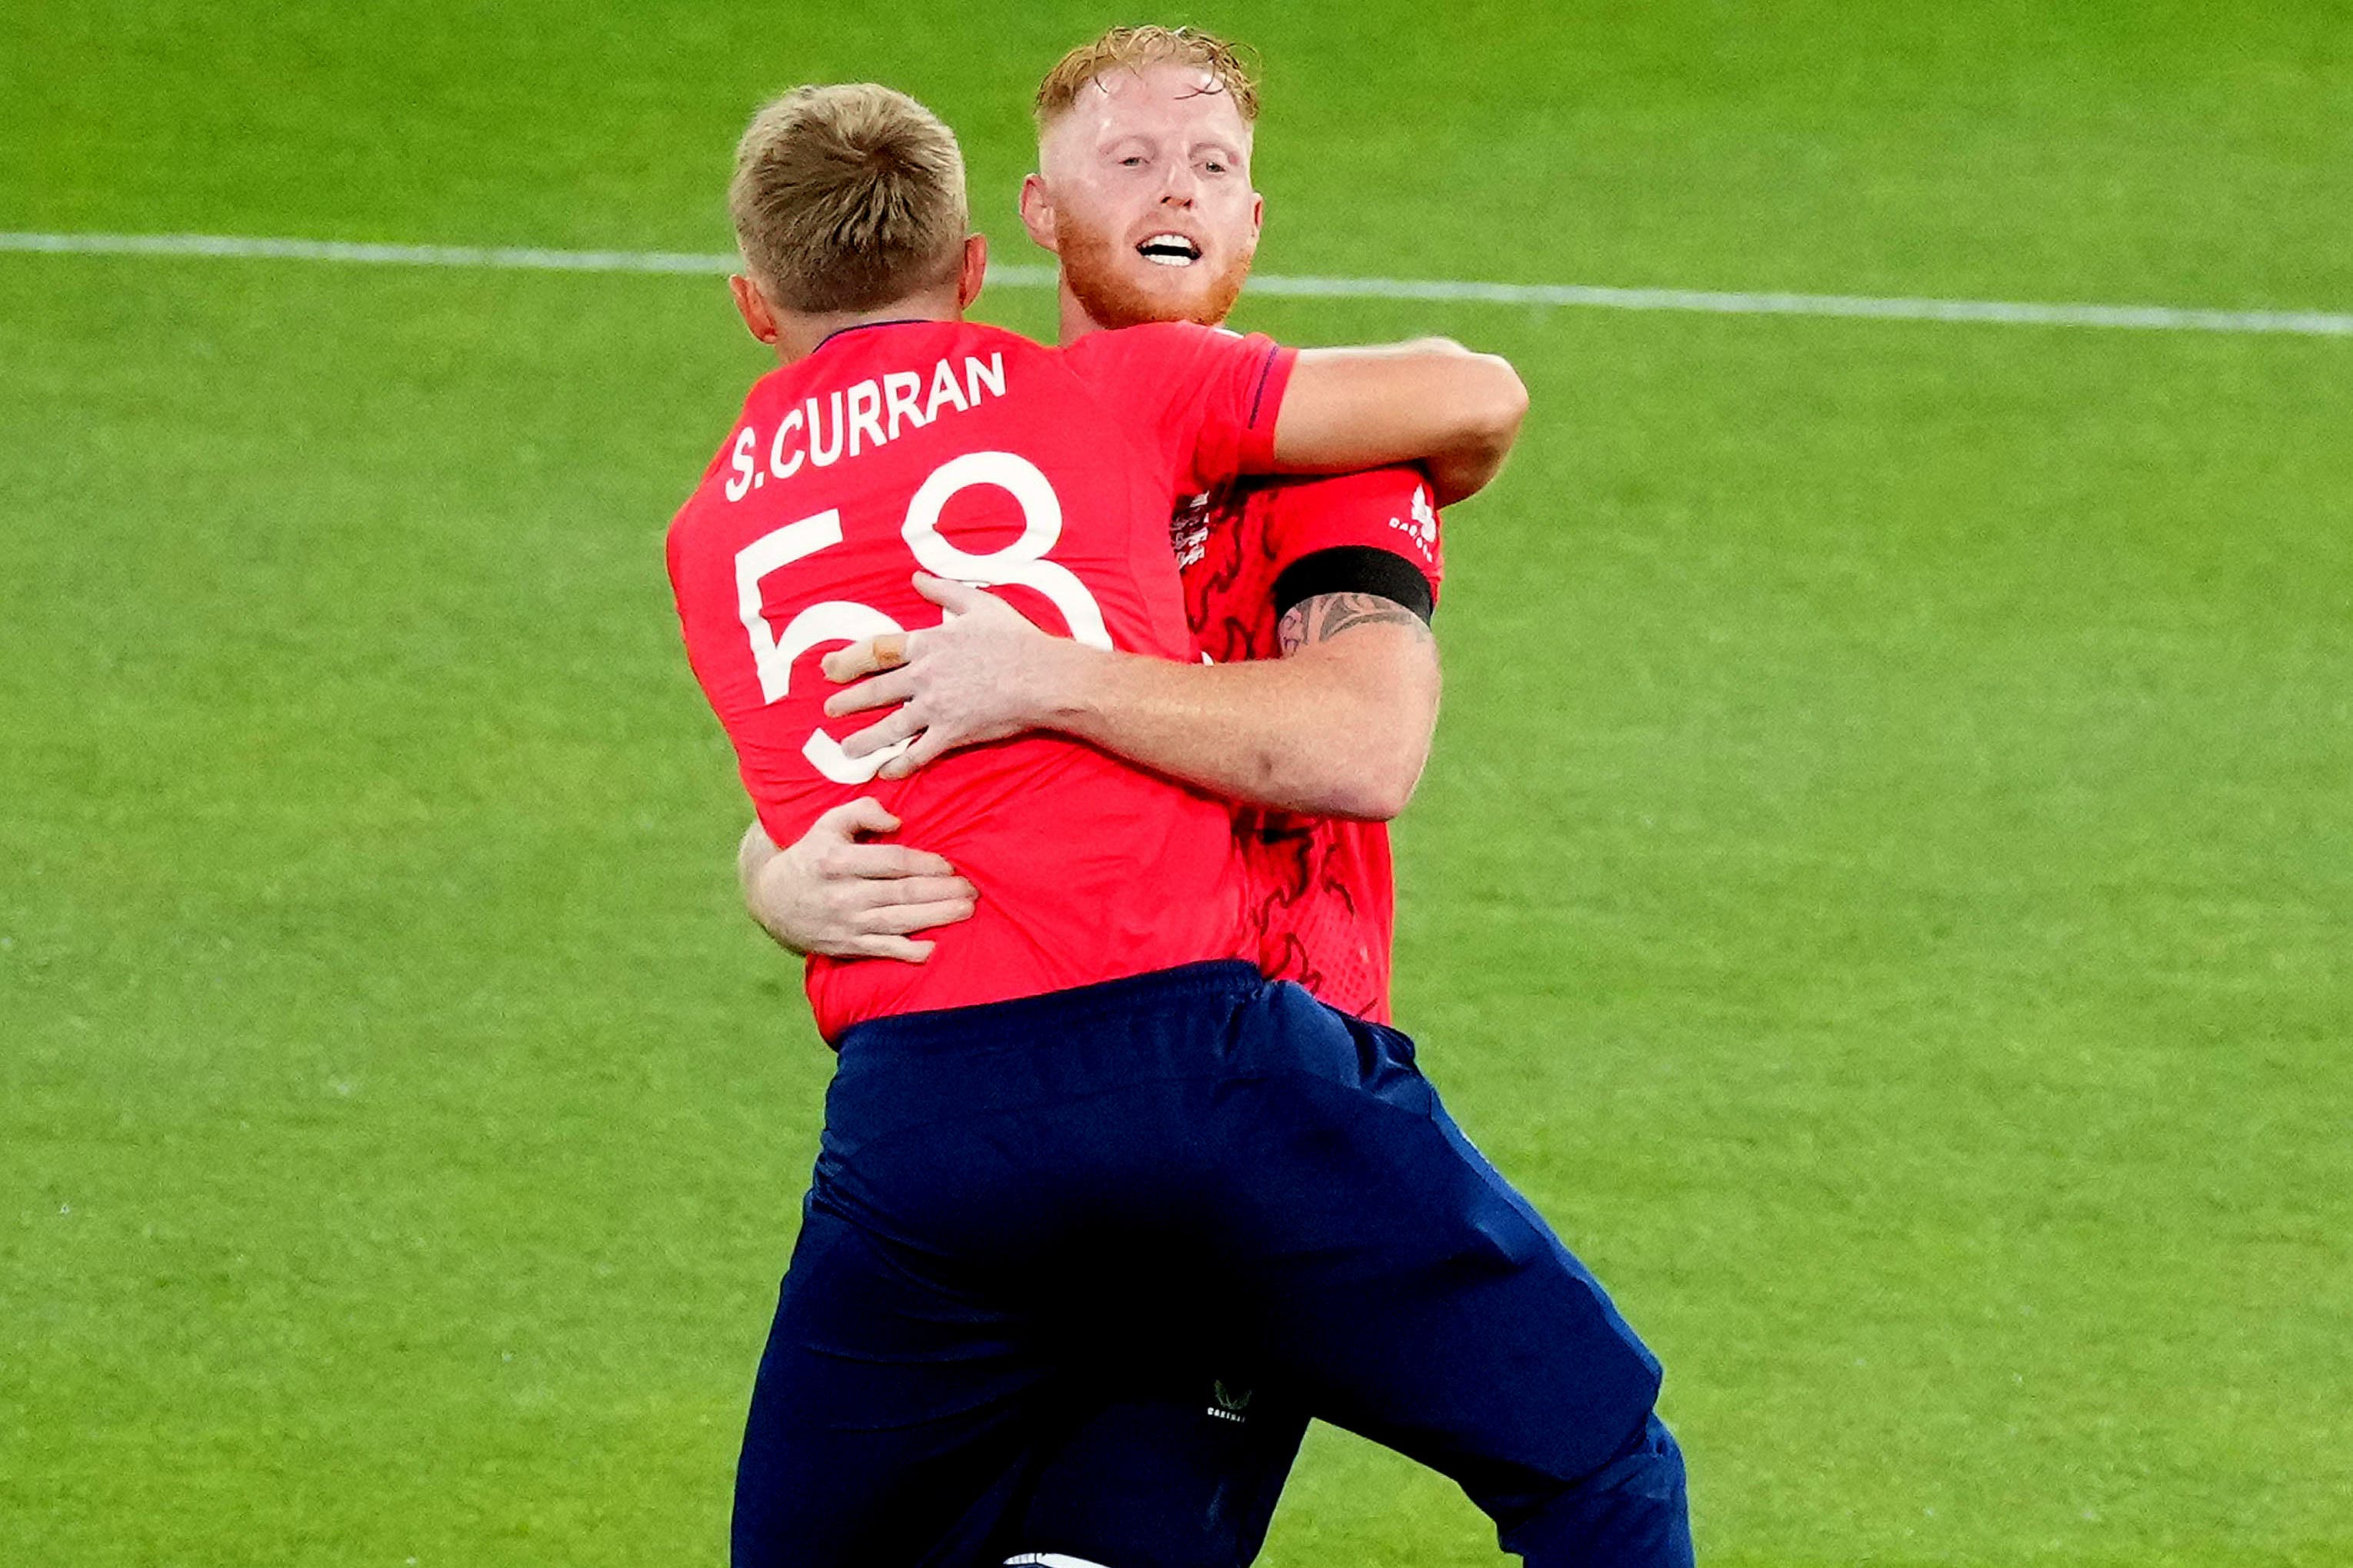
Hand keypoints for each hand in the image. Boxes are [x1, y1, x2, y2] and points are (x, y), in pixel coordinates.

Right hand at [739, 800, 976, 963]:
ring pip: (899, 921)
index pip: (892, 862)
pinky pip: (882, 950)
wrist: (773, 900)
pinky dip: (908, 952)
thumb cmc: (810, 855)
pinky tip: (933, 949)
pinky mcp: (847, 945)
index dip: (925, 864)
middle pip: (901, 893)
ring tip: (966, 910)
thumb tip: (897, 821)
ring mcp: (846, 923)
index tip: (949, 866)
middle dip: (941, 892)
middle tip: (971, 890)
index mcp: (838, 861)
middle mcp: (843, 894)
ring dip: (936, 917)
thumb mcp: (828, 824)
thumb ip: (862, 812)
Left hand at [821, 572, 1080, 779]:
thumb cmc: (1015, 638)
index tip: (829, 667)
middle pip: (875, 690)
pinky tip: (886, 771)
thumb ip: (943, 591)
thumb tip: (917, 578)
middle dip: (848, 700)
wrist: (1042, 676)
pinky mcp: (952, 732)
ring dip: (864, 739)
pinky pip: (920, 752)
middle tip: (828, 709)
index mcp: (928, 643)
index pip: (876, 650)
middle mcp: (924, 676)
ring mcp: (936, 707)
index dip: (848, 659)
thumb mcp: (978, 604)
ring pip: (889, 726)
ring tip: (846, 749)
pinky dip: (901, 764)